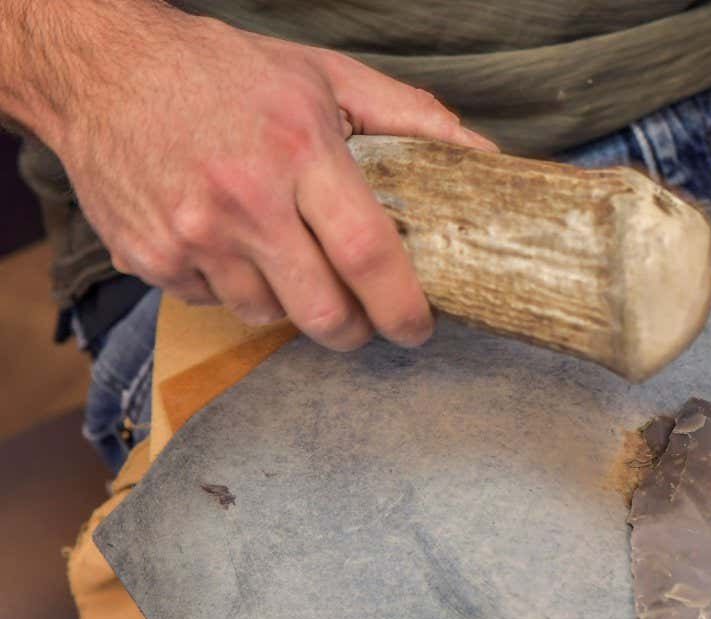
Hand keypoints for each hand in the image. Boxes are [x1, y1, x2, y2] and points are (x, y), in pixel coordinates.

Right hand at [43, 3, 494, 349]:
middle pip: (324, 313)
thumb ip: (411, 117)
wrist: (100, 68)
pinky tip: (229, 242)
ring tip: (286, 257)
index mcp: (298, 151)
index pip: (369, 255)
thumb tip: (483, 157)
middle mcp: (243, 201)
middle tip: (365, 318)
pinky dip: (234, 287)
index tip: (421, 326)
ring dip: (290, 303)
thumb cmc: (223, 72)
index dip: (405, 307)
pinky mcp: (150, 259)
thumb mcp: (324, 75)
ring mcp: (191, 236)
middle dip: (356, 330)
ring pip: (268, 315)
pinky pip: (215, 303)